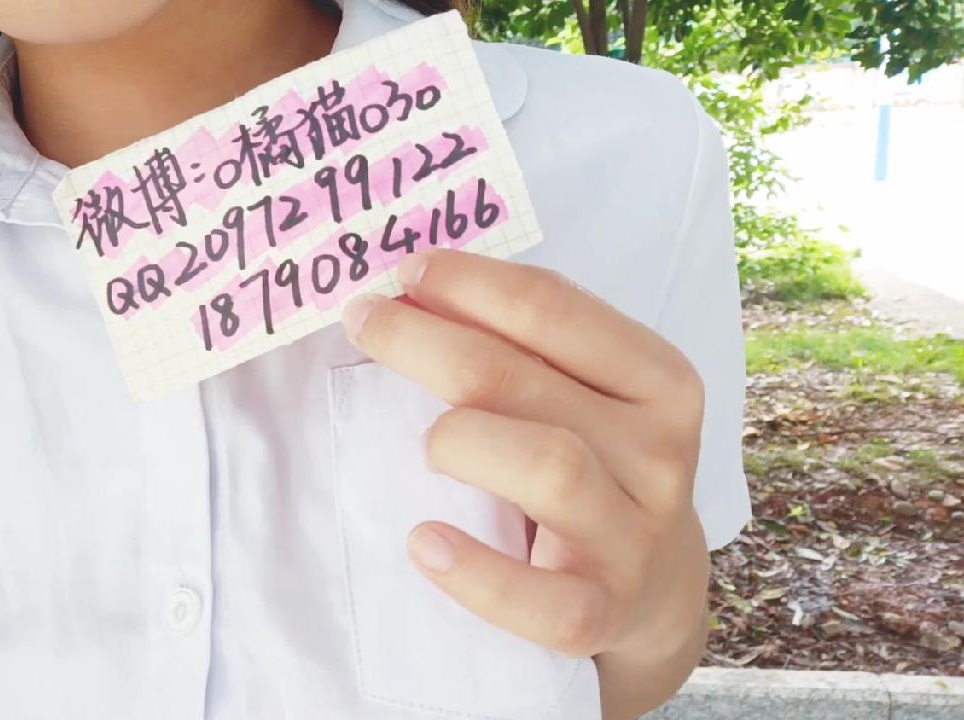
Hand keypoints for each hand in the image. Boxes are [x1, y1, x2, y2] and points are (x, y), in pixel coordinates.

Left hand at [341, 249, 710, 713]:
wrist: (653, 598)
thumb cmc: (597, 473)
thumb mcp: (582, 401)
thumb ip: (521, 348)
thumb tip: (411, 290)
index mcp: (657, 381)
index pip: (553, 309)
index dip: (467, 284)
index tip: (404, 272)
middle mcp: (657, 453)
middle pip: (524, 380)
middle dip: (426, 342)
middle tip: (365, 323)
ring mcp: (632, 539)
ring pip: (547, 467)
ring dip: (462, 442)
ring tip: (425, 447)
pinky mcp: (600, 616)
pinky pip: (539, 600)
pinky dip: (475, 572)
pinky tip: (424, 542)